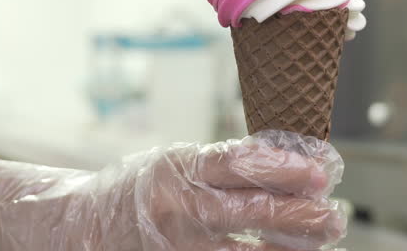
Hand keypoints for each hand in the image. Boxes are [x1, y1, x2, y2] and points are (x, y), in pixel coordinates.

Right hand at [0, 130, 345, 250]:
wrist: (73, 223)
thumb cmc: (138, 188)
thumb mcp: (175, 164)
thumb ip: (220, 167)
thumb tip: (285, 166)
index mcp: (178, 168)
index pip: (239, 164)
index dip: (283, 168)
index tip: (321, 171)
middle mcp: (176, 207)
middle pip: (248, 211)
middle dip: (297, 215)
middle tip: (333, 216)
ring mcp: (174, 245)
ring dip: (287, 249)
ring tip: (321, 242)